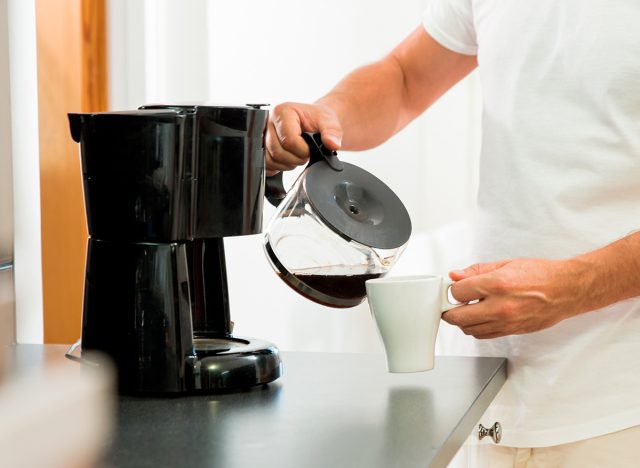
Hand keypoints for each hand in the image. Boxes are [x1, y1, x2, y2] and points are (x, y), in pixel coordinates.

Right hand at [265, 102, 342, 175]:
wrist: (312, 121)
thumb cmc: (317, 119)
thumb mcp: (328, 121)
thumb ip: (332, 131)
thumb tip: (333, 144)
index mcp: (282, 112)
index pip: (289, 140)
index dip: (303, 150)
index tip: (311, 149)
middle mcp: (268, 122)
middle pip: (277, 152)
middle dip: (295, 159)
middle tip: (306, 154)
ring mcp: (262, 135)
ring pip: (270, 160)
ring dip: (287, 164)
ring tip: (297, 156)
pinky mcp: (261, 147)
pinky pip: (265, 165)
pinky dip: (278, 167)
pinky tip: (288, 160)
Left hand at [443, 258, 591, 338]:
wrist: (566, 290)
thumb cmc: (541, 275)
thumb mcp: (505, 264)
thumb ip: (477, 271)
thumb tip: (455, 275)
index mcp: (497, 284)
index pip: (458, 293)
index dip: (452, 290)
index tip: (454, 288)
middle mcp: (500, 306)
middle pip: (458, 317)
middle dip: (449, 310)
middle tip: (450, 303)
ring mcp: (506, 322)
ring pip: (469, 329)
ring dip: (462, 321)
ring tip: (467, 309)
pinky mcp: (511, 331)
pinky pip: (484, 336)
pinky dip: (476, 328)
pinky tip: (480, 317)